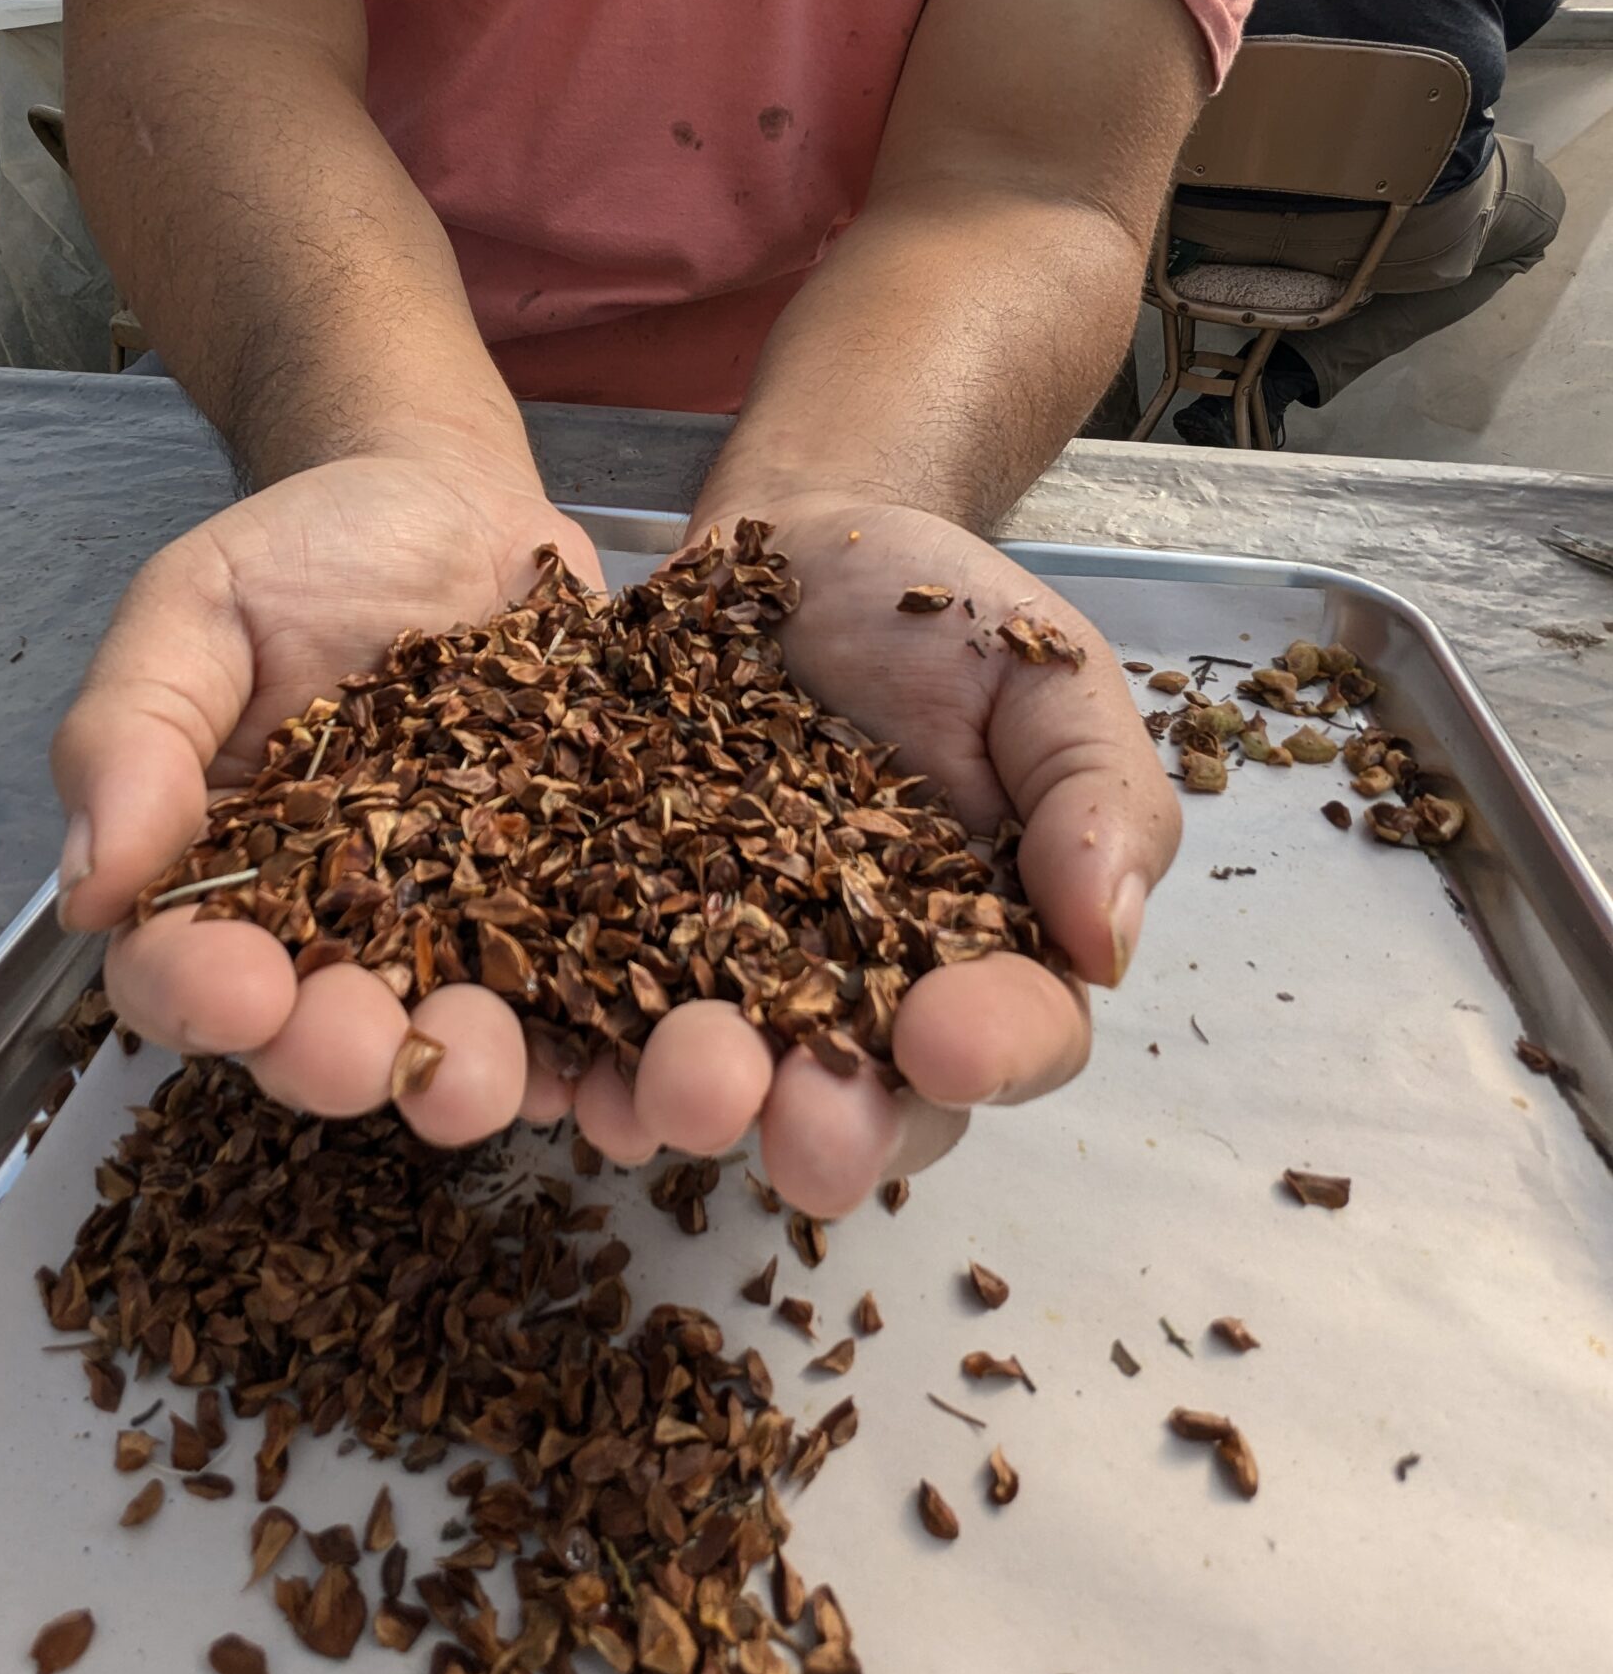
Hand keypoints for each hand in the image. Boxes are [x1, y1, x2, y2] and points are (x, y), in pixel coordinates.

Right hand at [57, 450, 609, 1136]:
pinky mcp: (573, 910)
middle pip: (321, 1037)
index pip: (181, 975)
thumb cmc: (307, 553)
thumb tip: (89, 885)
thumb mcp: (194, 608)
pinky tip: (626, 1056)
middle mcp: (339, 935)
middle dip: (339, 1058)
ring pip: (460, 1043)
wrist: (457, 502)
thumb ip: (132, 731)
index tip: (238, 986)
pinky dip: (609, 1043)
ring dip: (474, 1079)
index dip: (200, 1000)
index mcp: (223, 880)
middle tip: (365, 1045)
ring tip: (494, 1072)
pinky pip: (592, 997)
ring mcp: (463, 932)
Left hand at [548, 498, 1179, 1216]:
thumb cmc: (938, 613)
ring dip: (700, 1106)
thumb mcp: (1047, 676)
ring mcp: (734, 977)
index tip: (949, 1041)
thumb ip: (1098, 798)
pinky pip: (595, 1021)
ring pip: (727, 1082)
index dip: (992, 1053)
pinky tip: (562, 1072)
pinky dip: (579, 1058)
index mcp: (990, 949)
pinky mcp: (619, 938)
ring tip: (679, 1091)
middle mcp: (864, 995)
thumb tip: (1110, 945)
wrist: (789, 543)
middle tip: (805, 1130)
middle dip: (836, 1128)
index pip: (1017, 1035)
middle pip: (868, 1104)